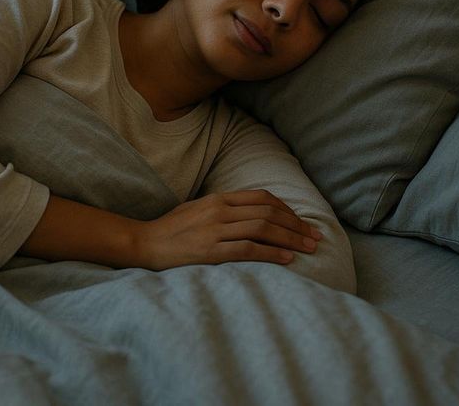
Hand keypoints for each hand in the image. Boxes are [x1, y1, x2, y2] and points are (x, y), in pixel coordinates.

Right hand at [133, 189, 323, 270]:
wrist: (143, 243)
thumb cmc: (170, 229)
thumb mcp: (198, 210)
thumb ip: (223, 209)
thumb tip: (250, 214)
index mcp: (218, 199)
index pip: (262, 198)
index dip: (288, 210)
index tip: (302, 223)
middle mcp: (219, 210)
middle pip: (268, 213)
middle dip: (296, 226)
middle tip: (315, 238)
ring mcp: (215, 230)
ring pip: (263, 229)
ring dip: (290, 239)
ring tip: (308, 249)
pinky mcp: (210, 251)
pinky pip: (247, 249)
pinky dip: (270, 253)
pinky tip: (286, 260)